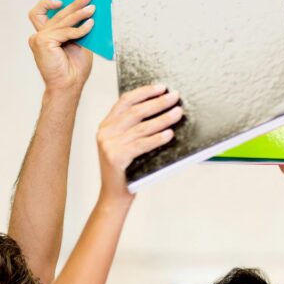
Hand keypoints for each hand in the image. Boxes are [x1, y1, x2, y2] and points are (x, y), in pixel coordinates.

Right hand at [27, 0, 94, 93]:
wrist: (69, 86)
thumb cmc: (74, 70)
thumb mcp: (77, 44)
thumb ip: (76, 30)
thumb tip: (87, 11)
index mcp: (44, 36)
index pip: (39, 13)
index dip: (47, 3)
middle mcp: (39, 36)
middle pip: (56, 13)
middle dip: (74, 3)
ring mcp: (39, 39)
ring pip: (62, 20)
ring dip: (79, 13)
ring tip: (92, 9)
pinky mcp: (43, 42)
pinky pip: (65, 31)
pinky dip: (78, 29)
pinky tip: (90, 25)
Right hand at [96, 85, 181, 200]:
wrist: (114, 196)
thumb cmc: (126, 170)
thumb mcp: (126, 144)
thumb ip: (134, 129)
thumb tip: (161, 109)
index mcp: (106, 125)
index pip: (125, 101)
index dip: (144, 92)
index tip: (161, 87)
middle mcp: (105, 132)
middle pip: (135, 111)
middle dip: (157, 103)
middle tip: (175, 97)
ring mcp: (109, 145)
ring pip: (141, 128)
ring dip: (163, 119)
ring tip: (178, 113)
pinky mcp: (116, 158)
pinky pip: (141, 145)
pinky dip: (157, 139)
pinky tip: (169, 134)